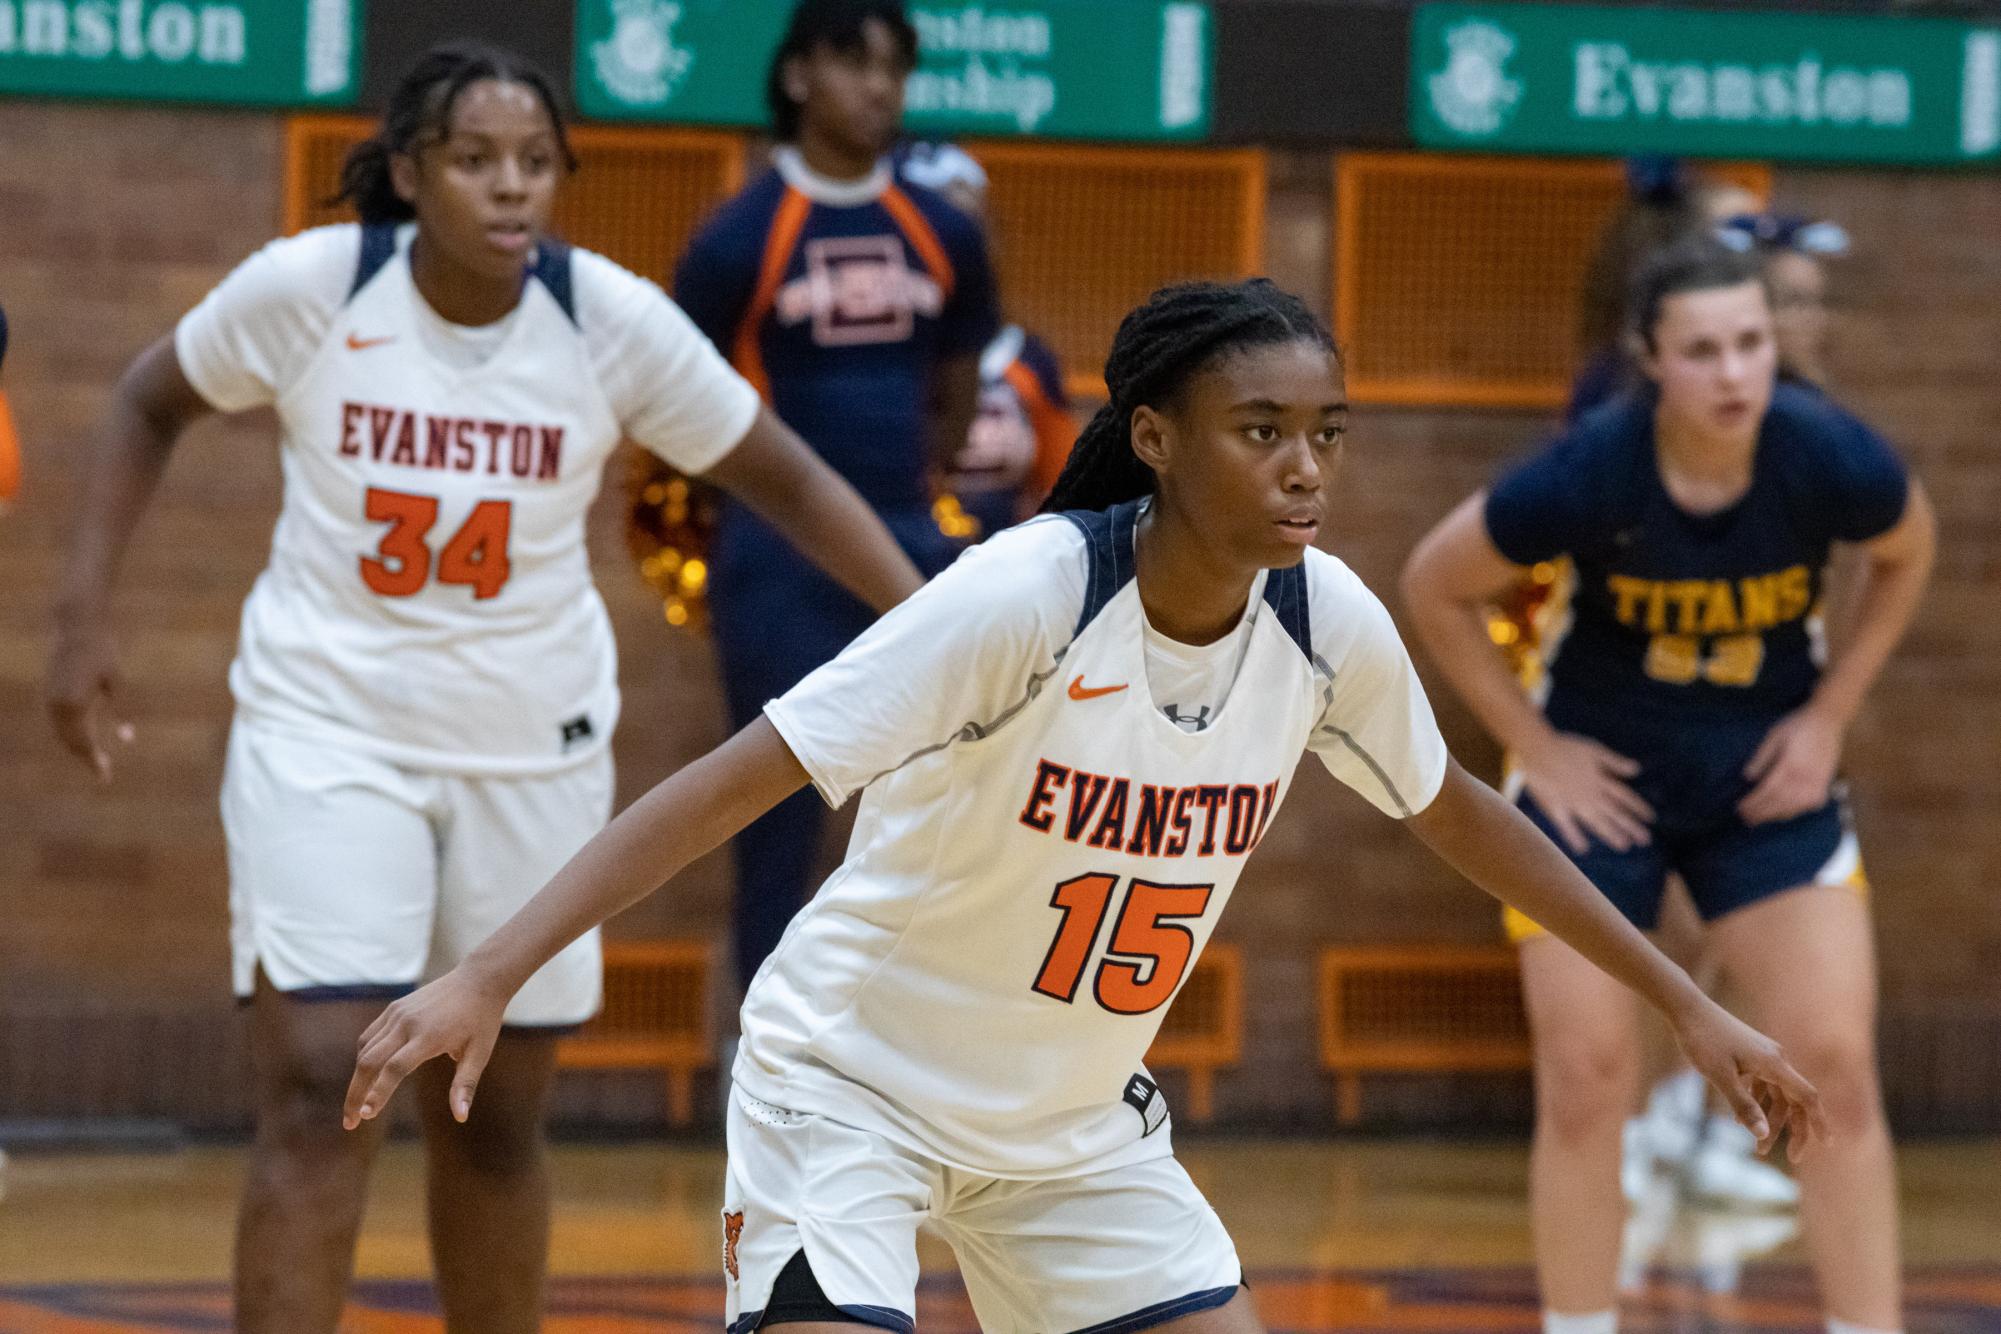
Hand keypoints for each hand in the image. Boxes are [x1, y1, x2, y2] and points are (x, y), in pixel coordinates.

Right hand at [47, 622, 133, 783]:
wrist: (75, 627)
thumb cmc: (102, 651)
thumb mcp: (116, 681)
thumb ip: (121, 710)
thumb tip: (128, 740)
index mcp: (74, 705)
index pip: (84, 743)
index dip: (94, 763)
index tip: (105, 778)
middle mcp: (57, 706)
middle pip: (70, 743)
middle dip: (86, 759)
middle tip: (103, 774)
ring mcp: (49, 699)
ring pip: (61, 734)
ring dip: (76, 749)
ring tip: (95, 761)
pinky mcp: (48, 693)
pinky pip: (57, 723)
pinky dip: (68, 735)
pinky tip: (83, 740)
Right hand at [343, 967, 509, 1129]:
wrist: (478, 979)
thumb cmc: (482, 1019)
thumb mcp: (480, 1053)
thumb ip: (465, 1085)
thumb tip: (461, 1117)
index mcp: (429, 1036)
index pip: (395, 1068)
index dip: (378, 1093)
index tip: (366, 1116)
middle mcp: (407, 1023)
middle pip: (370, 1061)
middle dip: (356, 1094)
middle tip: (350, 1123)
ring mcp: (398, 1013)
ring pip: (365, 1049)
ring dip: (357, 1078)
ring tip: (356, 1105)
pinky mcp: (394, 1008)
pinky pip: (370, 1035)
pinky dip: (363, 1057)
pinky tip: (364, 1076)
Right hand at [1516, 731, 1654, 854]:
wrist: (1537, 748)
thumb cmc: (1566, 746)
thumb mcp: (1594, 750)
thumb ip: (1614, 761)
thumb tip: (1636, 770)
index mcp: (1600, 780)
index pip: (1625, 796)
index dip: (1638, 807)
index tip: (1651, 818)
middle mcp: (1590, 794)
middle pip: (1614, 812)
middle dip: (1631, 826)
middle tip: (1645, 840)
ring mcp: (1573, 802)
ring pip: (1596, 821)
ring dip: (1610, 834)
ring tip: (1624, 846)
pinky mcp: (1555, 807)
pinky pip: (1566, 825)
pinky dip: (1574, 837)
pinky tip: (1583, 849)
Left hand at [1671, 996, 1825, 1161]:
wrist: (1686, 1009)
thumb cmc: (1702, 1041)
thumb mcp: (1720, 1077)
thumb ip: (1744, 1106)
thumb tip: (1764, 1135)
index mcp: (1774, 1063)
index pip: (1807, 1097)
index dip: (1819, 1121)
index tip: (1828, 1145)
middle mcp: (1775, 1058)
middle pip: (1794, 1100)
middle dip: (1791, 1130)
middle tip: (1784, 1156)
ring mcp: (1764, 1055)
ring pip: (1777, 1094)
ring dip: (1770, 1120)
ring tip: (1756, 1147)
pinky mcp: (1751, 1053)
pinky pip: (1763, 1084)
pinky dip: (1756, 1103)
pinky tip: (1739, 1121)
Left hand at [1740, 706, 1842, 824]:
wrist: (1828, 722)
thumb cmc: (1798, 727)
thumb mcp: (1774, 735)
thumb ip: (1761, 757)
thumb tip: (1747, 778)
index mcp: (1791, 765)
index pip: (1768, 791)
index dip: (1753, 802)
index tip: (1739, 808)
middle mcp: (1805, 779)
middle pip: (1778, 803)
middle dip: (1760, 813)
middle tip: (1744, 818)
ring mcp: (1817, 786)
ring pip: (1792, 808)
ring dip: (1773, 816)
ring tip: (1757, 819)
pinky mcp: (1824, 787)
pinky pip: (1805, 807)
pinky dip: (1790, 813)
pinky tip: (1779, 814)